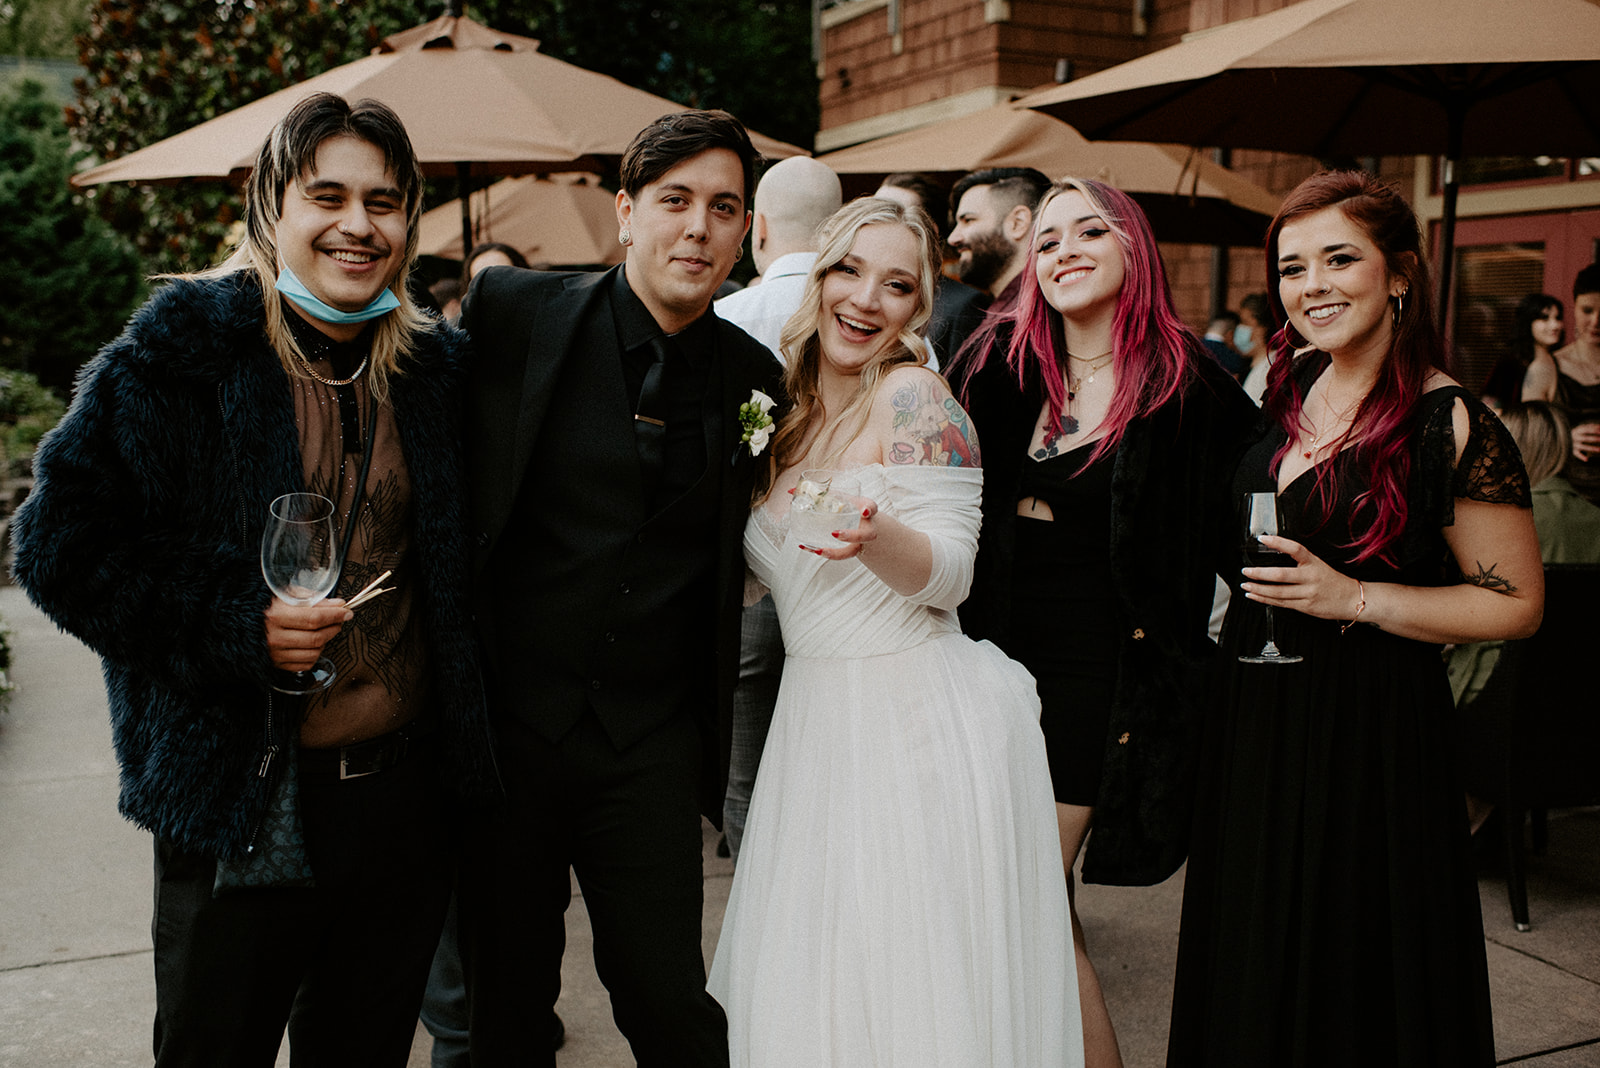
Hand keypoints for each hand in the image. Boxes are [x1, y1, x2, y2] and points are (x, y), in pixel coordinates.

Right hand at [265, 597, 350, 671]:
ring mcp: (275, 653)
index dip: (335, 616)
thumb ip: (313, 599)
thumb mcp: (286, 594)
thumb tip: (337, 605)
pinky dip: (315, 654)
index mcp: (275, 616)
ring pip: (314, 652)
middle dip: (334, 627)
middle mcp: (274, 637)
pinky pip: (305, 664)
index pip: (314, 618)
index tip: (346, 612)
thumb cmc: (265, 606)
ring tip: (326, 630)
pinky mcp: (276, 664)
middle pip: (316, 637)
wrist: (241, 621)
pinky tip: (313, 643)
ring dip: (326, 641)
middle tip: (339, 620)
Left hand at [799, 496, 878, 560]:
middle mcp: (865, 528)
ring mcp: (857, 543)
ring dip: (835, 553)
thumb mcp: (840, 497)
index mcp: (865, 510)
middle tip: (835, 533)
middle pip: (865, 535)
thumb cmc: (848, 508)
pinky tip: (808, 548)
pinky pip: (837, 556)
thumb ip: (818, 493)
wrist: (861, 524)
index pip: (871, 507)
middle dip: (851, 536)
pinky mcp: (848, 551)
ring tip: (819, 550)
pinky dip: (823, 554)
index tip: (864, 511)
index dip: (869, 509)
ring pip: (851, 552)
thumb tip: (789, 490)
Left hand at [1240, 535, 1362, 620]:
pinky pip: (1281, 603)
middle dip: (1260, 574)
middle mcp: (1311, 577)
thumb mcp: (1319, 565)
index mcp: (1314, 563)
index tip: (1263, 539)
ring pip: (1278, 592)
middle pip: (1281, 575)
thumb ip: (1300, 563)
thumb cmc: (1333, 581)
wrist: (1353, 599)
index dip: (1279, 542)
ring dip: (1259, 589)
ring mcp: (1308, 593)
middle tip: (1246, 571)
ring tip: (1246, 584)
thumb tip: (1273, 557)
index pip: (1296, 549)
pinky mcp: (1305, 606)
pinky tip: (1254, 595)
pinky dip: (1265, 599)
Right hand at [1571, 421, 1599, 462]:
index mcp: (1577, 430)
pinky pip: (1577, 454)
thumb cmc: (1579, 433)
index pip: (1586, 430)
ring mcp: (1574, 444)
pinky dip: (1581, 457)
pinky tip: (1586, 459)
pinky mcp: (1573, 450)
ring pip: (1582, 447)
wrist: (1565, 438)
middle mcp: (1575, 437)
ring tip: (1599, 450)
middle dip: (1594, 439)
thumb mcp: (1582, 428)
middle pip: (1585, 438)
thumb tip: (1599, 426)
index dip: (1594, 430)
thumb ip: (1590, 427)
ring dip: (1591, 448)